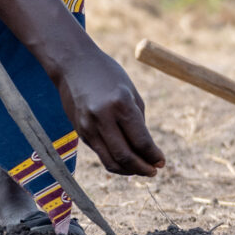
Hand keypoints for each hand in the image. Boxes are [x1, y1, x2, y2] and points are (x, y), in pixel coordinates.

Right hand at [53, 50, 165, 176]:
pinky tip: (126, 161)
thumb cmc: (107, 74)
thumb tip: (146, 151)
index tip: (161, 162)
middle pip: (125, 156)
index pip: (140, 141)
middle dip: (143, 168)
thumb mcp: (130, 92)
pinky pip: (101, 154)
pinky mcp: (80, 132)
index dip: (153, 156)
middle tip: (154, 171)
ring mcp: (88, 127)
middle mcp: (102, 118)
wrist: (72, 64)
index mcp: (120, 104)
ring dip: (129, 170)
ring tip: (141, 169)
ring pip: (111, 161)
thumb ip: (138, 122)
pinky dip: (115, 162)